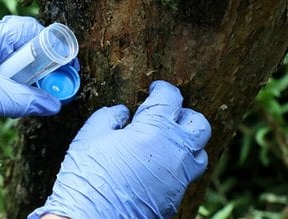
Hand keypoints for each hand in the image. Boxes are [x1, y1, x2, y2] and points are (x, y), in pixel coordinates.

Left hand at [0, 15, 61, 136]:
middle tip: (54, 86)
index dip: (53, 50)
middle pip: (28, 45)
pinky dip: (14, 84)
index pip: (34, 31)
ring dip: (28, 78)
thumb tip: (55, 105)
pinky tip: (14, 100)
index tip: (66, 69)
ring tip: (34, 96)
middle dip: (43, 66)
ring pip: (17, 60)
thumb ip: (29, 100)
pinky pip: (5, 70)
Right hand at [30, 81, 210, 218]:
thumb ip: (110, 117)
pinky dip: (175, 166)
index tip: (155, 89)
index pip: (171, 98)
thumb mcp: (90, 136)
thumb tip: (123, 114)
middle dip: (184, 115)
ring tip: (165, 142)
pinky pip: (185, 176)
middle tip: (165, 115)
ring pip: (199, 153)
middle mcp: (175, 152)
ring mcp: (179, 178)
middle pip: (199, 125)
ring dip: (186, 143)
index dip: (162, 89)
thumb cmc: (88, 177)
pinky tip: (155, 166)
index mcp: (155, 129)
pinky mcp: (174, 198)